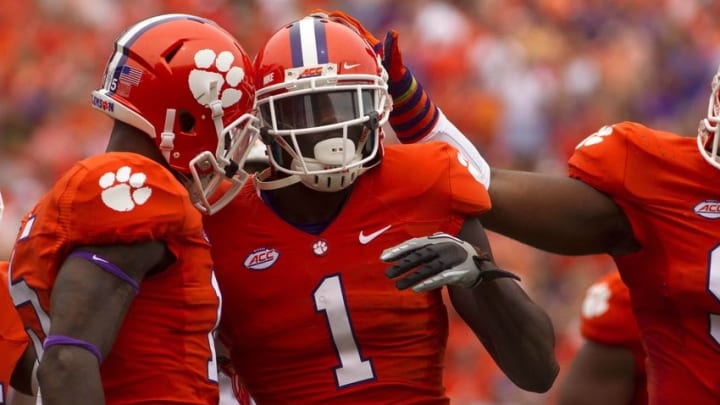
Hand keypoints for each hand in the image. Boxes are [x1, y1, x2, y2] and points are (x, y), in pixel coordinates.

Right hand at [310, 9, 405, 80]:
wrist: (395, 83)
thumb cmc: (395, 70)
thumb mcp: (395, 57)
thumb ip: (392, 46)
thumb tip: (394, 32)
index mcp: (367, 38)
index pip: (350, 24)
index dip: (339, 18)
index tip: (325, 16)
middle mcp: (360, 41)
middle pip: (340, 27)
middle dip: (326, 21)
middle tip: (310, 20)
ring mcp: (356, 50)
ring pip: (338, 39)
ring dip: (324, 35)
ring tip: (307, 33)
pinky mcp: (354, 59)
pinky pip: (339, 52)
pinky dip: (328, 50)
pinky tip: (315, 56)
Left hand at [380, 233, 518, 291]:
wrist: (482, 267)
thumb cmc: (454, 257)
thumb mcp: (439, 249)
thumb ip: (420, 250)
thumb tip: (394, 253)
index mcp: (438, 240)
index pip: (415, 243)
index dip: (399, 250)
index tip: (383, 257)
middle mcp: (445, 247)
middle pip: (420, 256)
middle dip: (403, 264)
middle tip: (387, 273)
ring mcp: (452, 260)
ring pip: (428, 269)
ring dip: (412, 277)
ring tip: (398, 285)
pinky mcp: (459, 273)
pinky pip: (441, 278)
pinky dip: (429, 283)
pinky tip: (417, 288)